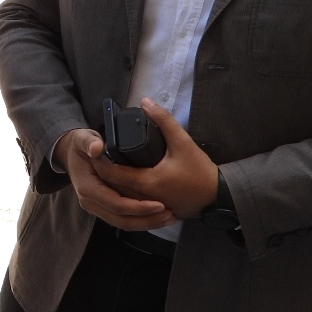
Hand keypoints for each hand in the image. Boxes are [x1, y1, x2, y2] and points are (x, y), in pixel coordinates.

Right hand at [54, 127, 174, 231]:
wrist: (71, 154)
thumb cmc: (80, 145)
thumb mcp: (82, 139)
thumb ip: (89, 142)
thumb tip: (97, 148)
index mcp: (87, 188)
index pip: (115, 204)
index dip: (137, 207)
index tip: (159, 204)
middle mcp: (90, 202)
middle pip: (121, 220)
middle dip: (147, 220)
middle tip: (170, 215)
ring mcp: (97, 207)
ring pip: (123, 224)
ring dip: (147, 223)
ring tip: (169, 218)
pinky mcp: (104, 208)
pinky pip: (123, 220)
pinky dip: (141, 220)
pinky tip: (158, 217)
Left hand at [93, 99, 220, 220]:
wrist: (217, 195)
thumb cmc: (199, 170)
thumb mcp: (183, 142)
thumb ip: (164, 121)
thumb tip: (145, 101)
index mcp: (146, 182)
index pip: (111, 173)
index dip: (99, 160)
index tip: (95, 147)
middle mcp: (142, 198)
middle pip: (110, 186)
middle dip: (100, 171)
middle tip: (95, 154)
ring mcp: (146, 207)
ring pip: (118, 196)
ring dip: (108, 182)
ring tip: (103, 164)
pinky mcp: (151, 210)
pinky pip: (129, 203)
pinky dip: (121, 192)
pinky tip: (118, 180)